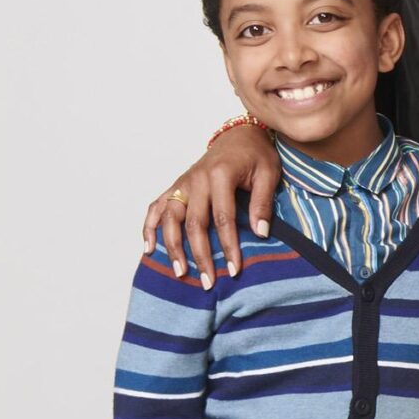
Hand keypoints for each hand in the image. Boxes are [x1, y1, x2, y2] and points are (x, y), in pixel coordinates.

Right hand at [142, 120, 278, 286]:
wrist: (239, 136)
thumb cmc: (256, 156)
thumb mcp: (268, 174)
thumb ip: (262, 203)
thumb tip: (260, 233)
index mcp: (220, 175)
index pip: (223, 218)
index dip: (228, 246)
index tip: (234, 270)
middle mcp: (195, 179)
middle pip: (193, 223)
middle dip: (200, 255)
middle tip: (208, 282)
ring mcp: (182, 183)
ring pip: (170, 218)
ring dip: (173, 247)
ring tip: (180, 272)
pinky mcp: (176, 185)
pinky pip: (156, 207)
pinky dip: (150, 227)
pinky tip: (150, 248)